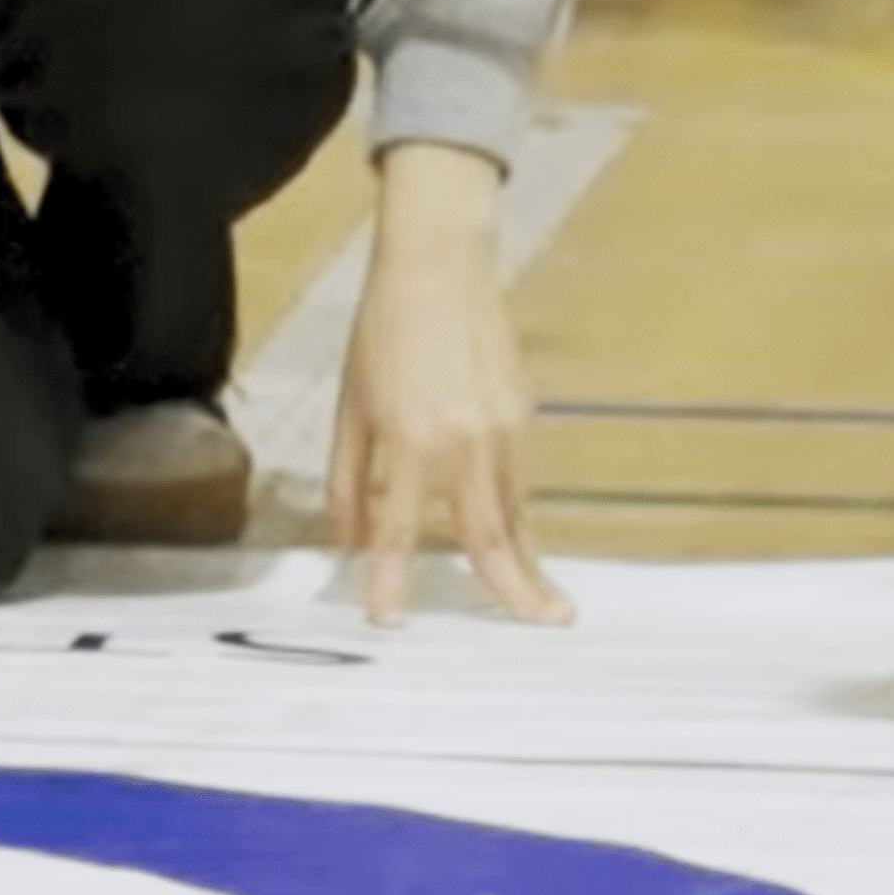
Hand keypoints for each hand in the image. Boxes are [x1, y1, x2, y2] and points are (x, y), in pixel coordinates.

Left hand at [329, 172, 570, 627]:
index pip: (398, 531)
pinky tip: (524, 540)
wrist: (438, 269)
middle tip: (543, 625)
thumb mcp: (351, 409)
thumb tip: (349, 540)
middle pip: (490, 535)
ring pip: (517, 512)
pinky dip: (522, 516)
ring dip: (529, 560)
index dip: (390, 580)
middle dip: (516, 589)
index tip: (388, 620)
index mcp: (412, 442)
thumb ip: (349, 480)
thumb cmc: (382, 334)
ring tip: (544, 601)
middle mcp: (464, 443)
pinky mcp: (522, 413)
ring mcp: (502, 429)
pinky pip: (522, 480)